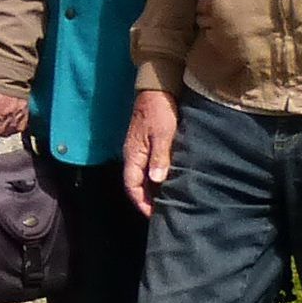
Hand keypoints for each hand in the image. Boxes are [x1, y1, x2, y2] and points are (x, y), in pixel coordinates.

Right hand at [121, 88, 177, 215]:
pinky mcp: (148, 144)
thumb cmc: (159, 110)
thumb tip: (157, 180)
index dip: (141, 203)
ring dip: (154, 190)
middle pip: (137, 184)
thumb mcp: (161, 133)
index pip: (131, 186)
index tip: (154, 216)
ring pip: (144, 176)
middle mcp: (133, 155)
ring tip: (170, 201)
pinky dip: (158, 178)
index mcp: (132, 154)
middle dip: (148, 200)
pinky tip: (170, 181)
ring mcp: (140, 149)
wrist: (157, 86)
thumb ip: (159, 157)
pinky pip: (150, 167)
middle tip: (165, 213)